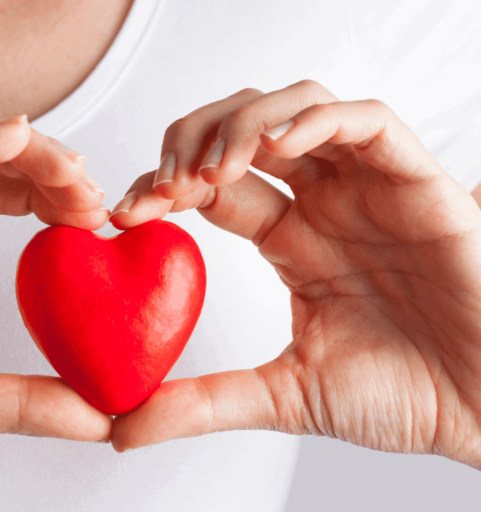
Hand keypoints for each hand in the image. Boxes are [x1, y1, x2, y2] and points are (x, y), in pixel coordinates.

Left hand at [109, 80, 480, 468]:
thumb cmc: (406, 394)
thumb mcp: (283, 395)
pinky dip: (318, 119)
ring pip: (295, 109)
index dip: (162, 188)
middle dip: (189, 144)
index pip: (209, 187)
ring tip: (212, 170)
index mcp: (289, 240)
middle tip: (162, 185)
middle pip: (240, 132)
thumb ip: (204, 402)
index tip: (125, 214)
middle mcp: (322, 203)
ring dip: (242, 126)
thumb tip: (121, 429)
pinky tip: (279, 145)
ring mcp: (366, 187)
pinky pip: (367, 122)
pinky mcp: (416, 181)